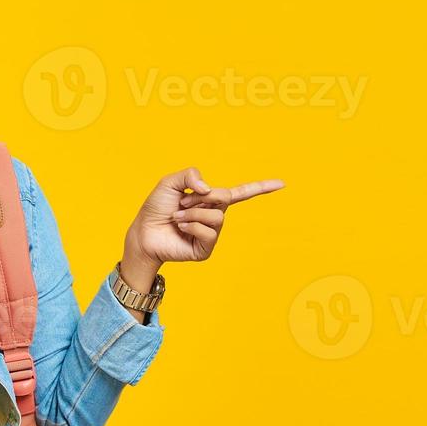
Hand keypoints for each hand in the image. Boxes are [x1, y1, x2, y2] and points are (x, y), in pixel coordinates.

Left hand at [124, 167, 284, 266]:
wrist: (143, 232)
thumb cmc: (156, 208)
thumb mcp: (170, 183)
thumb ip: (190, 175)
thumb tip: (209, 189)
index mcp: (210, 200)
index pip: (241, 193)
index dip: (261, 187)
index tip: (282, 184)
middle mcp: (214, 216)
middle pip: (224, 198)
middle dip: (201, 197)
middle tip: (181, 204)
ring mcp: (211, 234)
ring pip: (216, 216)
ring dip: (193, 214)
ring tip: (178, 217)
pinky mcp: (205, 250)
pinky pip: (209, 232)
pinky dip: (192, 226)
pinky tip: (180, 228)